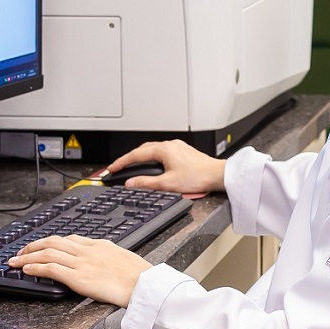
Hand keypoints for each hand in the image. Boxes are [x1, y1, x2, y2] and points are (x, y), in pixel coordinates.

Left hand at [7, 235, 151, 306]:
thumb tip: (103, 259)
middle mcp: (88, 250)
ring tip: (15, 260)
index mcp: (99, 245)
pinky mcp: (78, 278)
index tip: (42, 245)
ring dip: (28, 255)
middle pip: (54, 241)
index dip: (52, 241)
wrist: (145, 285)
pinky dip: (36, 267)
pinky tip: (26, 269)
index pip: (69, 238)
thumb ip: (109, 256)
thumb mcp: (123, 258)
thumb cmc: (139, 276)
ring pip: (48, 252)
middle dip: (34, 245)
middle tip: (21, 250)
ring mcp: (82, 263)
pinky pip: (51, 268)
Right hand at [107, 139, 225, 194]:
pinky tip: (154, 165)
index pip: (136, 155)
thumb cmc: (197, 177)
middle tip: (120, 167)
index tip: (112, 168)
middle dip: (130, 158)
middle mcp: (169, 145)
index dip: (122, 162)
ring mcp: (177, 147)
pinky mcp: (183, 152)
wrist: (217, 175)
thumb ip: (146, 183)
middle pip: (143, 150)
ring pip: (153, 150)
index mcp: (163, 150)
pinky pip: (163, 152)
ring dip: (142, 157)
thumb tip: (131, 183)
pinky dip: (153, 157)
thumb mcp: (168, 183)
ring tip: (134, 166)